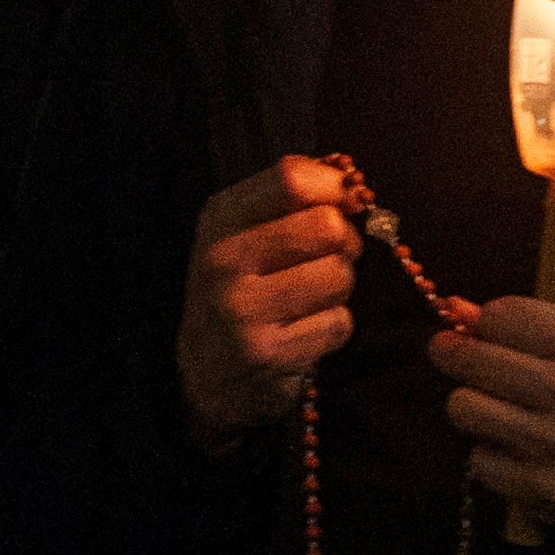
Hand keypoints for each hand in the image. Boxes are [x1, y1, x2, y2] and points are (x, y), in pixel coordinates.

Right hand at [177, 158, 357, 446]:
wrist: (203, 376)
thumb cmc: (239, 291)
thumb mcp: (244, 234)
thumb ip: (291, 201)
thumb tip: (351, 184)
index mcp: (220, 219)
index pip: (292, 178)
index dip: (334, 188)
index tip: (344, 206)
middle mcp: (224, 260)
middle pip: (328, 227)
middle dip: (344, 244)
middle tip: (328, 260)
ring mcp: (244, 309)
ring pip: (339, 276)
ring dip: (339, 290)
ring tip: (310, 299)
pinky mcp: (270, 353)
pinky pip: (338, 323)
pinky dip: (332, 327)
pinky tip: (304, 333)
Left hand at [431, 296, 554, 541]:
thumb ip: (535, 332)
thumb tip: (458, 309)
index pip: (501, 315)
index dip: (481, 320)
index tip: (481, 329)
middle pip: (472, 360)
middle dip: (455, 355)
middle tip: (455, 358)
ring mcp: (551, 442)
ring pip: (465, 410)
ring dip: (472, 408)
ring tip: (493, 411)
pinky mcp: (539, 488)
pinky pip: (479, 461)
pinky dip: (491, 457)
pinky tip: (515, 454)